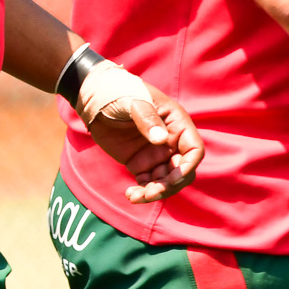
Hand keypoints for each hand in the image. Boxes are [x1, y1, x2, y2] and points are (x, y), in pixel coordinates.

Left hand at [84, 82, 203, 202]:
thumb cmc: (119, 92)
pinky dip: (143, 192)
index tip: (175, 176)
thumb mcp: (133, 101)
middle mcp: (171, 142)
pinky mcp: (141, 164)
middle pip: (182, 171)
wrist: (94, 99)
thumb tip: (161, 140)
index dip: (189, 165)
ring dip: (155, 192)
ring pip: (166, 181)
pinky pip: (148, 183)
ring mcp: (156, 154)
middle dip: (170, 185)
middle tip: (151, 193)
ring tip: (135, 196)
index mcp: (177, 124)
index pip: (194, 149)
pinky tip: (130, 194)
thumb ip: (147, 118)